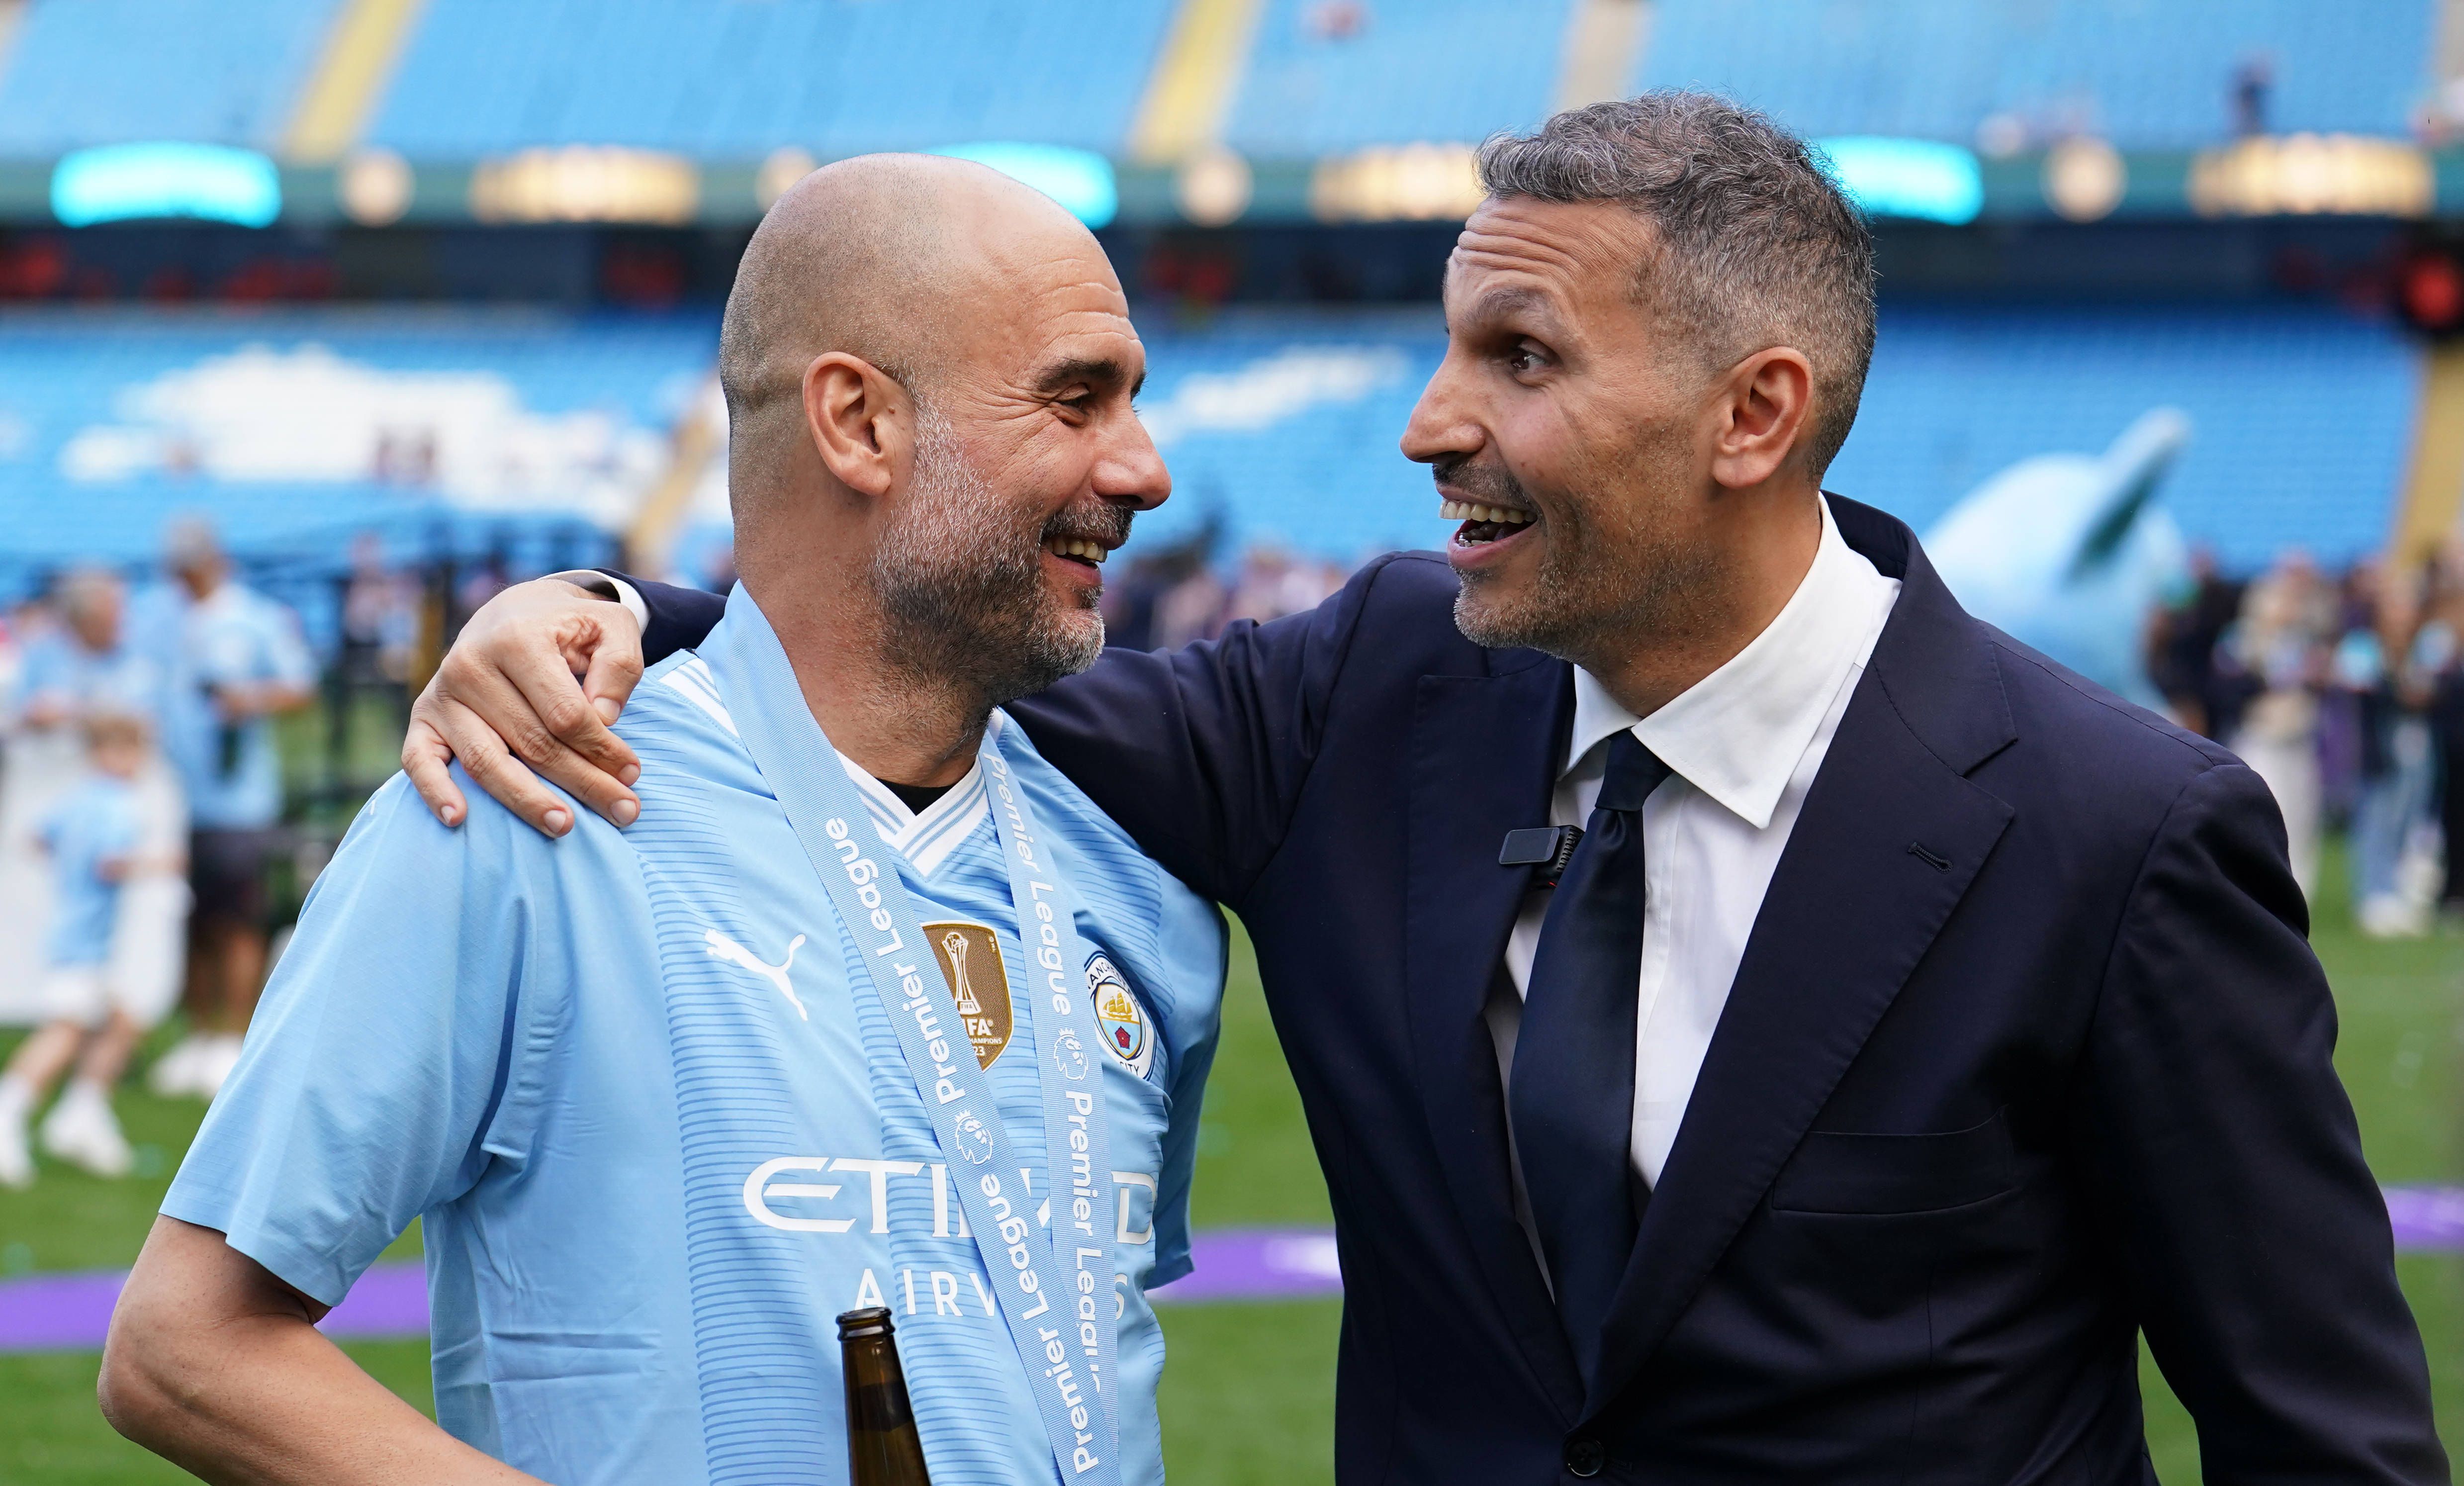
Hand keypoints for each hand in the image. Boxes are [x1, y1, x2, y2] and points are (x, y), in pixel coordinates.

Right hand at [402, 579, 645, 836]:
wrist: (514, 613)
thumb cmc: (570, 629)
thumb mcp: (612, 627)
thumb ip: (619, 665)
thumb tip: (604, 717)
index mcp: (518, 639)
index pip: (565, 714)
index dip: (602, 749)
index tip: (633, 773)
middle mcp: (471, 665)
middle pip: (532, 743)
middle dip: (582, 783)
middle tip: (625, 813)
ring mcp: (442, 694)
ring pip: (486, 762)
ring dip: (526, 801)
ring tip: (564, 828)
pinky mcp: (423, 717)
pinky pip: (420, 760)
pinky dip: (435, 791)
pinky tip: (458, 819)